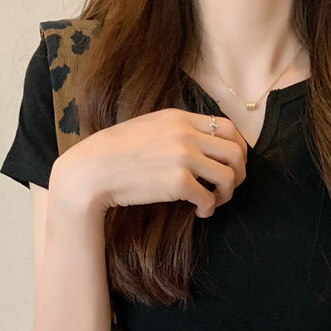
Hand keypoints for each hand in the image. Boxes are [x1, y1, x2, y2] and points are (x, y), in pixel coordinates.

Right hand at [57, 108, 248, 218]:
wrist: (92, 171)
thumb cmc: (116, 154)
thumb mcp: (148, 127)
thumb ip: (176, 130)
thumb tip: (200, 144)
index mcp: (179, 118)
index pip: (227, 126)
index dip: (238, 147)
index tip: (233, 163)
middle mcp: (185, 134)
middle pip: (236, 152)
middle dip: (239, 173)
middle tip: (228, 187)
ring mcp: (183, 157)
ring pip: (229, 176)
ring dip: (227, 193)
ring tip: (215, 201)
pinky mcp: (178, 183)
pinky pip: (210, 198)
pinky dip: (209, 208)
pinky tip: (200, 212)